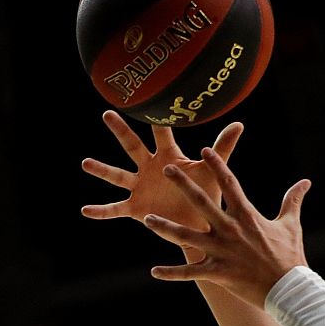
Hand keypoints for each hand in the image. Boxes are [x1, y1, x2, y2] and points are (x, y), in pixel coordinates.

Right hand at [80, 110, 243, 250]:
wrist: (198, 226)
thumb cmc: (205, 195)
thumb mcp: (211, 172)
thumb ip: (222, 147)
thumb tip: (239, 123)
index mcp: (169, 158)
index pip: (161, 134)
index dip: (157, 119)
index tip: (147, 99)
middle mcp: (150, 168)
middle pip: (133, 146)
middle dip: (121, 130)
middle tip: (107, 112)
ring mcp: (140, 187)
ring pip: (117, 175)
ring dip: (102, 169)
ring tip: (86, 163)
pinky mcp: (135, 208)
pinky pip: (115, 209)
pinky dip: (100, 211)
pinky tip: (85, 211)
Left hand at [142, 147, 312, 307]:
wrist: (289, 290)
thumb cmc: (290, 256)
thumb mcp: (291, 225)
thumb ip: (292, 201)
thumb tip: (305, 182)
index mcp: (246, 216)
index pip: (229, 184)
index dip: (217, 165)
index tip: (204, 149)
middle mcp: (230, 230)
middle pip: (202, 202)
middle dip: (183, 184)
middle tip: (167, 168)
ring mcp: (221, 251)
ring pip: (186, 237)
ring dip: (165, 228)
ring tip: (146, 220)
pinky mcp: (217, 273)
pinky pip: (189, 273)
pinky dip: (172, 273)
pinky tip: (154, 271)